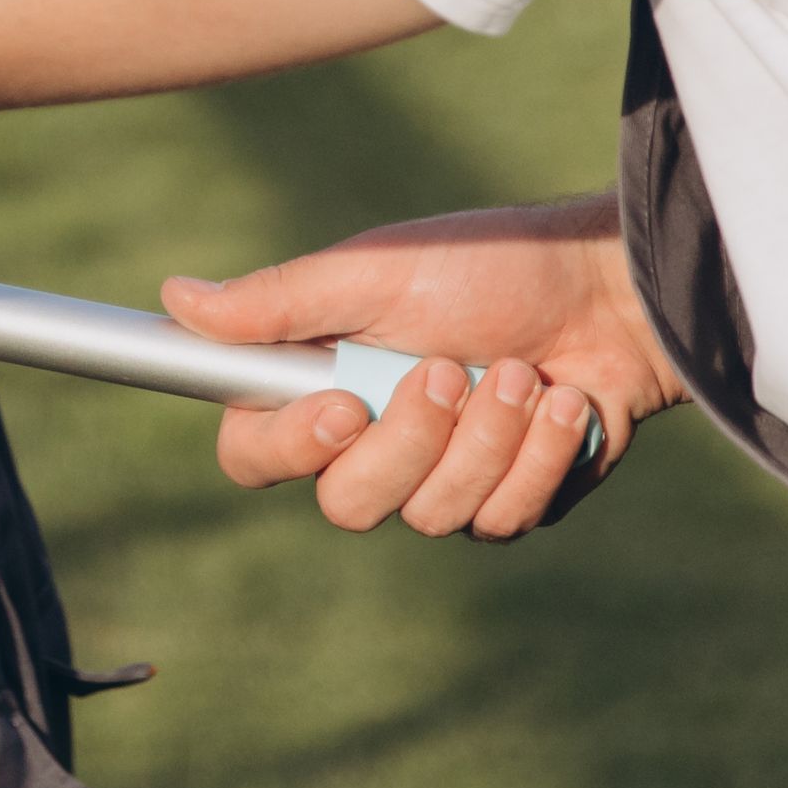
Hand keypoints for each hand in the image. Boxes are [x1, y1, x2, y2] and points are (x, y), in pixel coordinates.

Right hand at [163, 197, 673, 541]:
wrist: (612, 294)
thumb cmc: (492, 266)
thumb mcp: (378, 274)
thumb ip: (279, 301)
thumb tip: (175, 298)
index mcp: (322, 385)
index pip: (253, 455)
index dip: (289, 447)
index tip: (344, 405)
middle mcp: (372, 445)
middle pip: (347, 505)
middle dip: (413, 439)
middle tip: (451, 368)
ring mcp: (440, 483)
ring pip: (432, 516)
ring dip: (488, 437)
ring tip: (521, 373)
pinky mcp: (508, 505)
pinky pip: (501, 521)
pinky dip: (537, 455)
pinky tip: (562, 404)